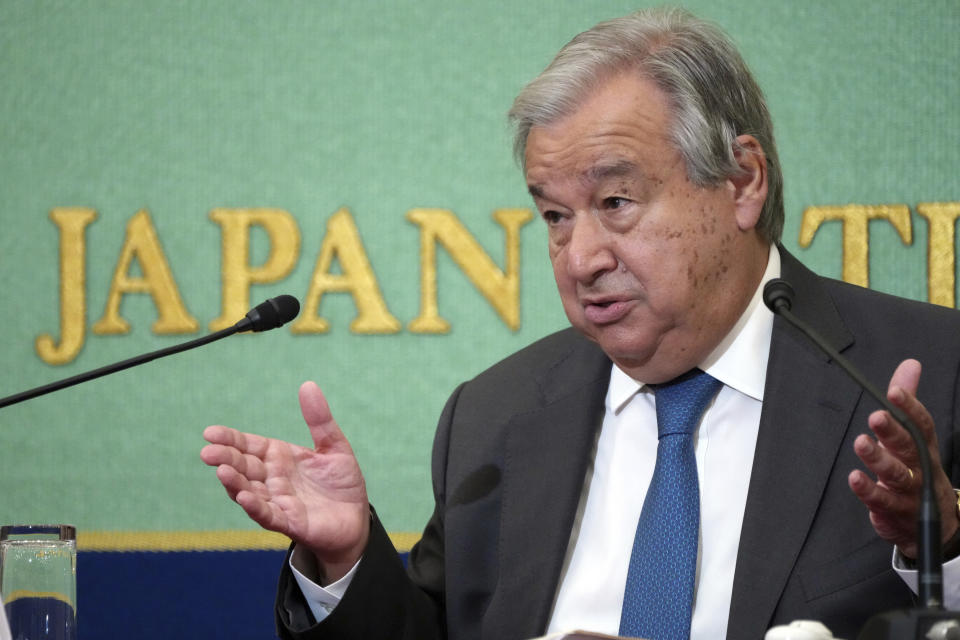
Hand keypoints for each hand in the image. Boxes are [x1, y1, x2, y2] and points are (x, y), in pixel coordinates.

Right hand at [201, 381, 369, 581]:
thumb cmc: (341, 482)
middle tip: (208, 452)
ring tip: (223, 472)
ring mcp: (278, 501)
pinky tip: (244, 498)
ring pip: (250, 491)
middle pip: (244, 467)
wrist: (356, 518)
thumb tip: (308, 385)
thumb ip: (320, 420)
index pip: (249, 446)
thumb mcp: (334, 446)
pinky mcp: (289, 522)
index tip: (210, 432)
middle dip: (226, 459)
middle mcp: (273, 479)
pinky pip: (268, 515)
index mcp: (279, 458)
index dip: (230, 439)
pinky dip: (255, 507)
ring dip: (235, 483)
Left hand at [848, 359, 958, 558]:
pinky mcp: (895, 513)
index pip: (922, 425)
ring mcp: (910, 493)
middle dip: (893, 431)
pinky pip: (882, 503)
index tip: (894, 391)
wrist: (935, 526)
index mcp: (924, 448)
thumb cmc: (917, 471)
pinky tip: (855, 478)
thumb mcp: (913, 436)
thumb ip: (906, 403)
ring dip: (878, 459)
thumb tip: (910, 365)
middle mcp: (920, 469)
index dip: (910, 407)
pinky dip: (868, 491)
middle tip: (876, 416)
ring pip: (897, 475)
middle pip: (909, 448)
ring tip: (861, 443)